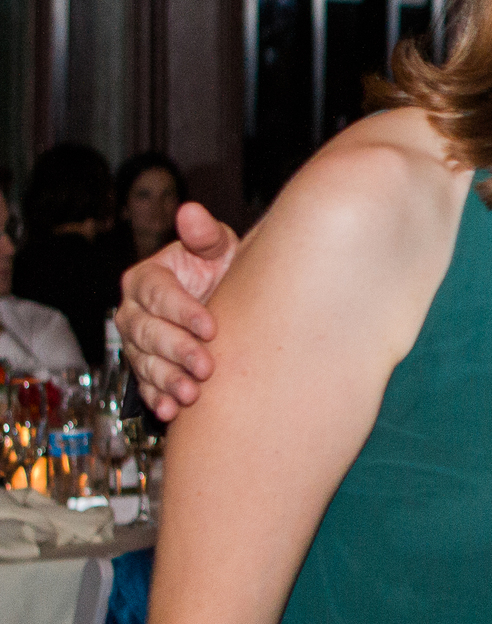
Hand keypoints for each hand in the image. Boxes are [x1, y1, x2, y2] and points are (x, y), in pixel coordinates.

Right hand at [117, 203, 240, 420]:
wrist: (226, 301)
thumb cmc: (220, 269)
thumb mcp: (218, 247)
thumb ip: (204, 234)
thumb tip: (190, 211)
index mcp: (147, 278)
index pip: (158, 294)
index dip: (183, 311)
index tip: (210, 326)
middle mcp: (134, 311)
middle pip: (148, 333)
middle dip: (177, 350)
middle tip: (206, 366)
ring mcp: (136, 343)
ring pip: (144, 362)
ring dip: (167, 380)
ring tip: (191, 395)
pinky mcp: (145, 368)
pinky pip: (145, 386)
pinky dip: (157, 399)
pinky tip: (171, 411)